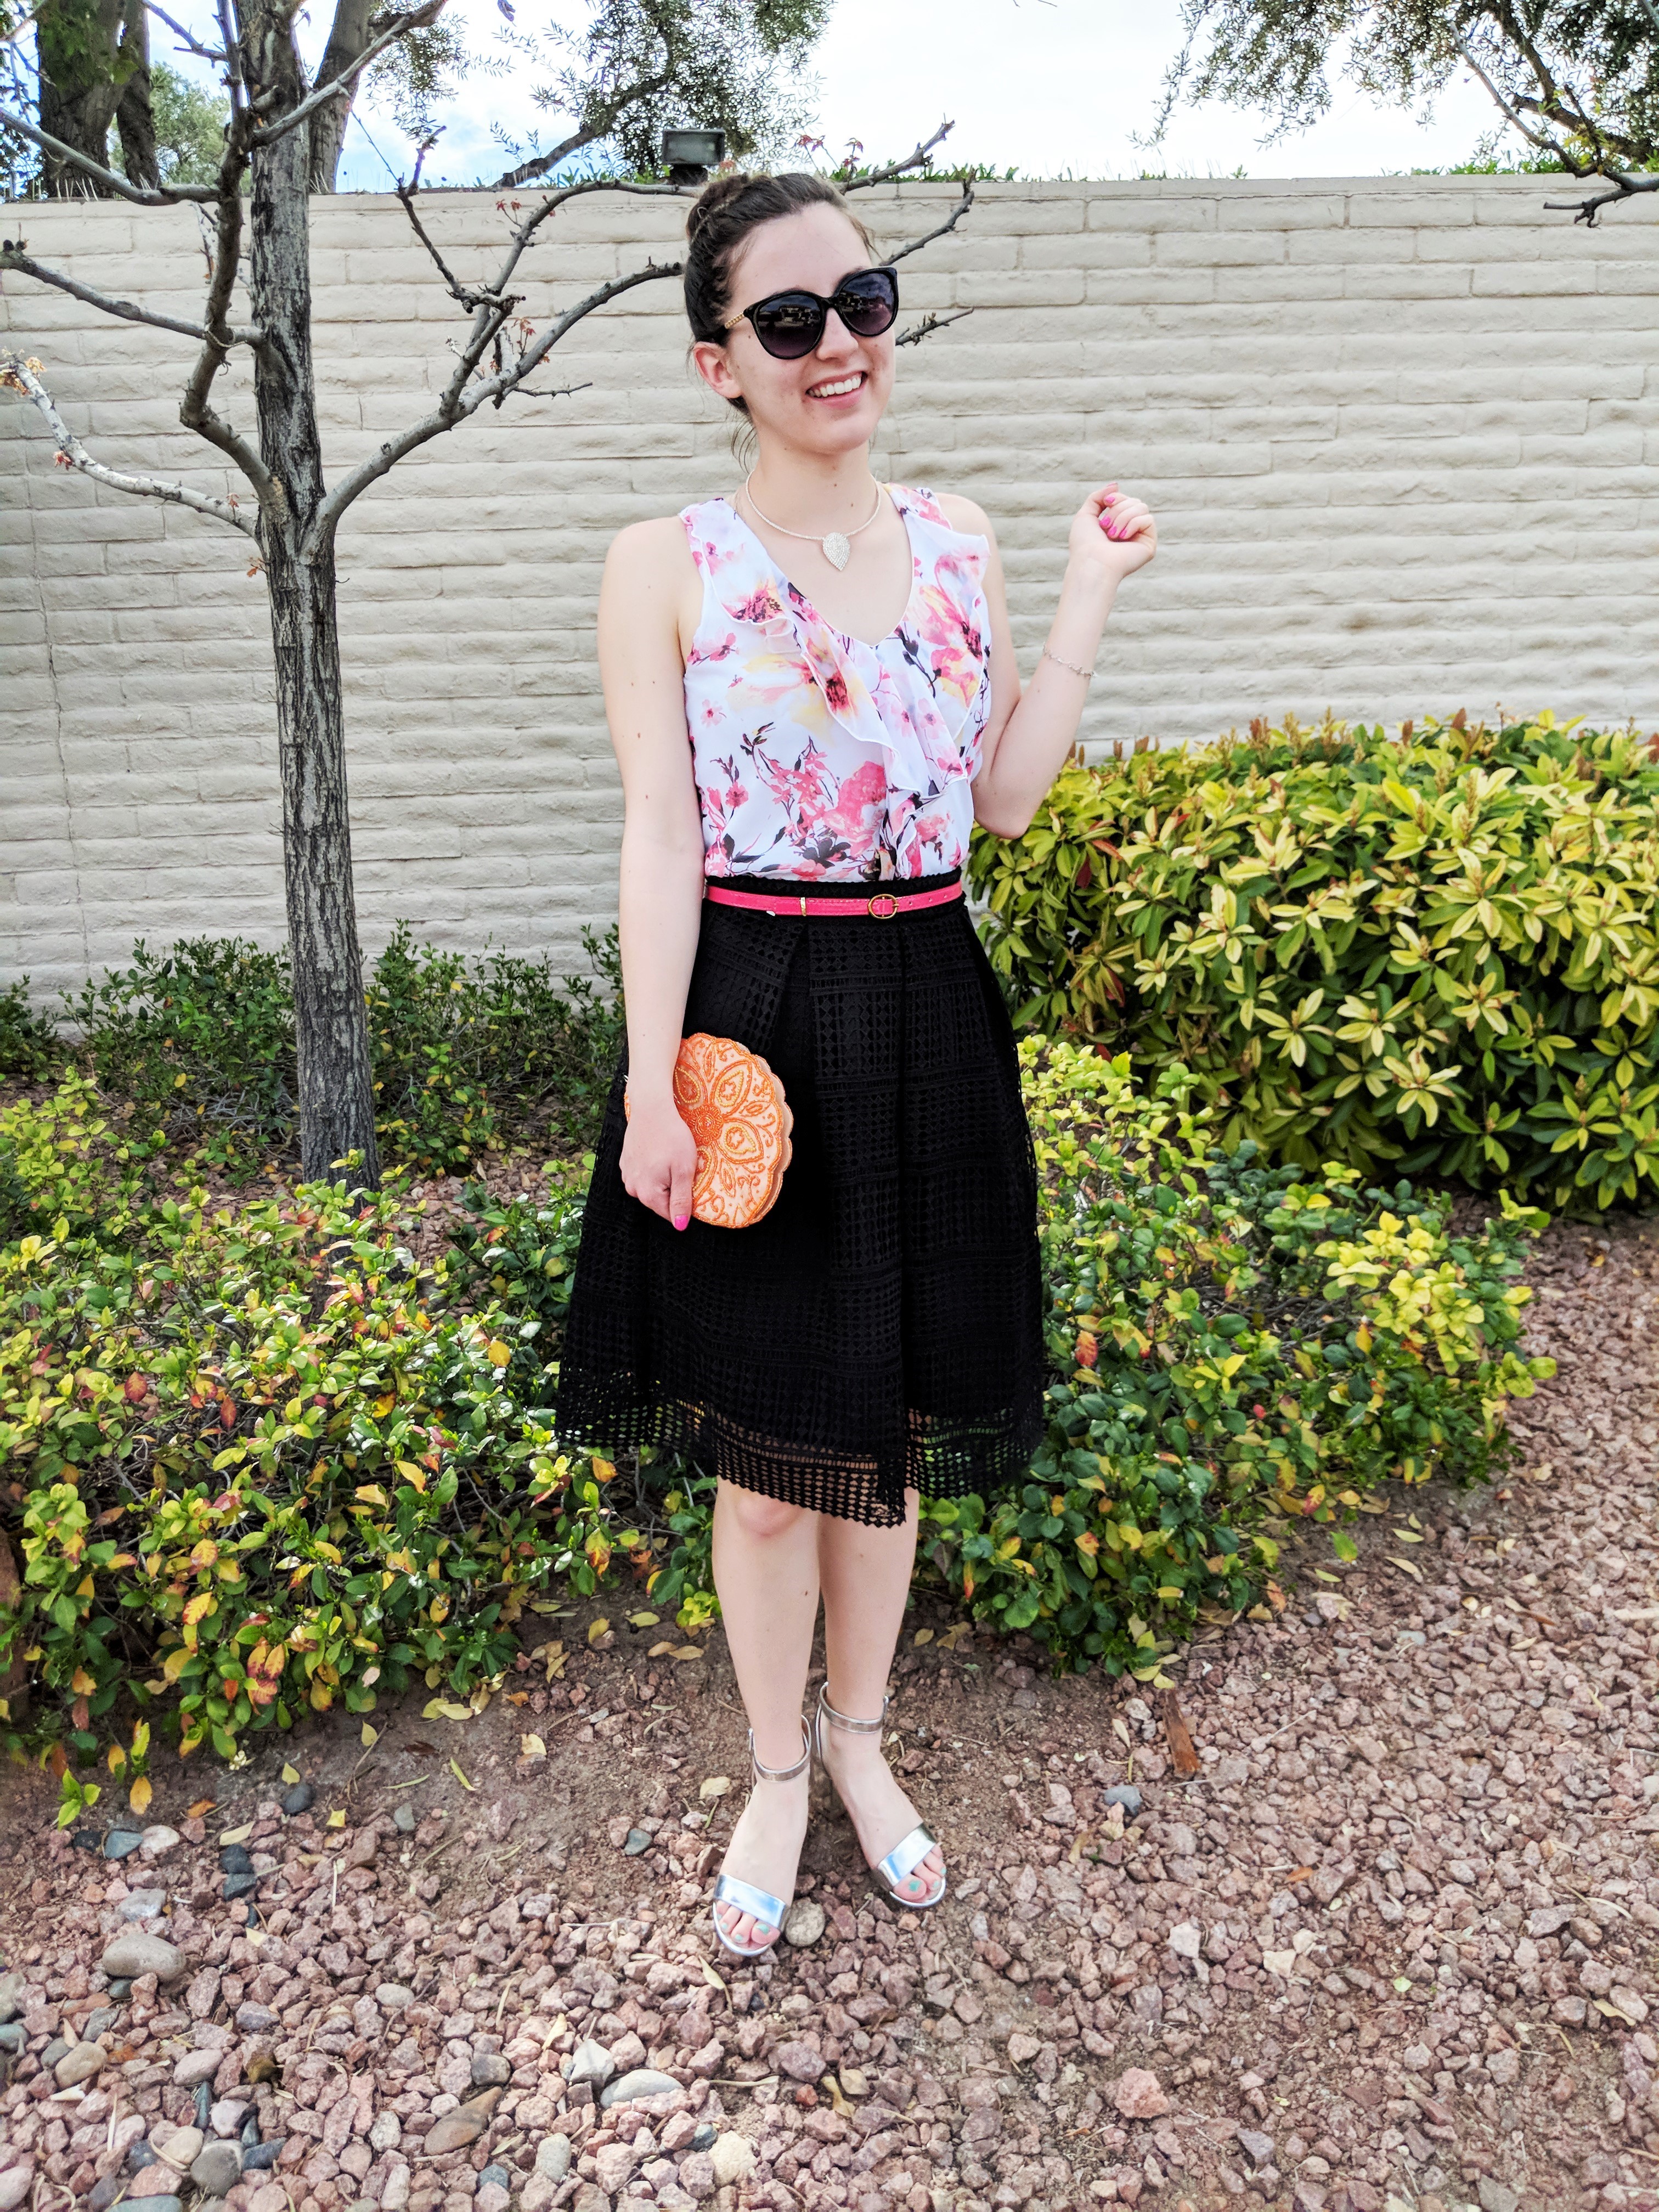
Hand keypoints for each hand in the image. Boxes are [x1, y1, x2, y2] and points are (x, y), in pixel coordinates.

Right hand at [620, 1092, 696, 1227]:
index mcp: (648, 1194)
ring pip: (651, 1187)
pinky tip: (659, 1153)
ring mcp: (626, 1175)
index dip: (685, 1204)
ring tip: (670, 1158)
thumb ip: (681, 1201)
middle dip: (673, 1190)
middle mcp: (633, 1189)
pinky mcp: (625, 1162)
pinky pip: (643, 1174)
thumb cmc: (672, 1138)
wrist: (651, 1109)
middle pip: (660, 1201)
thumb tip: (679, 1227)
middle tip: (682, 1167)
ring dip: (663, 1179)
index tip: (692, 1185)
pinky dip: (652, 1168)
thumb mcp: (684, 1171)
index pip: (670, 1214)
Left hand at [1068, 482, 1156, 582]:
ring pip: (1141, 507)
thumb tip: (1116, 485)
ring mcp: (1140, 538)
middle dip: (1118, 509)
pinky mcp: (1149, 545)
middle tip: (1106, 527)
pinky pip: (1148, 519)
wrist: (1091, 562)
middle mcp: (1130, 531)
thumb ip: (1098, 497)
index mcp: (1117, 525)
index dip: (1116, 497)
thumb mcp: (1086, 515)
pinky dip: (1133, 524)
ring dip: (1123, 517)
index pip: (1125, 499)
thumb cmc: (1085, 543)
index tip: (1106, 503)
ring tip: (1112, 535)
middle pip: (1134, 501)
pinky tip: (1123, 538)